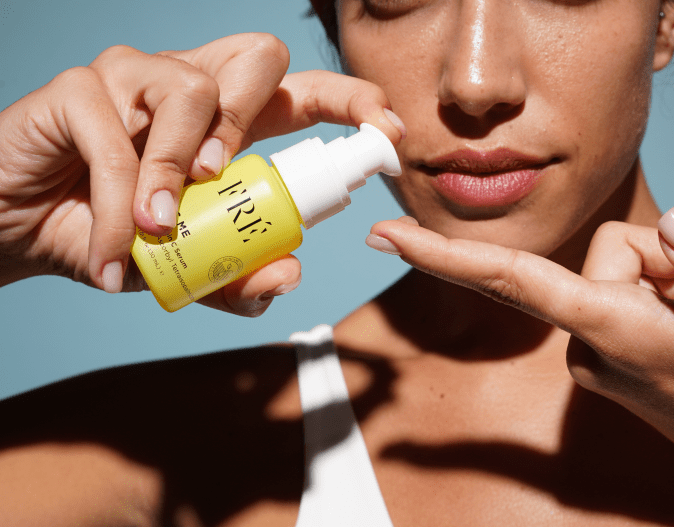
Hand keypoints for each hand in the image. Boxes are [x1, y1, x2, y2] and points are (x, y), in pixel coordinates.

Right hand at [0, 34, 403, 315]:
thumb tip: (291, 274)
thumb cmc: (113, 237)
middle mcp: (189, 87)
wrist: (23, 234)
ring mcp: (136, 77)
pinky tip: (115, 247)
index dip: (351, 102)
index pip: (304, 93)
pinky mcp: (81, 85)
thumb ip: (237, 274)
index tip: (387, 131)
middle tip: (226, 177)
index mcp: (230, 124)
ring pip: (192, 91)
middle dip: (255, 116)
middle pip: (262, 57)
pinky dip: (124, 201)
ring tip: (158, 229)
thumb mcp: (184, 266)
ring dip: (179, 173)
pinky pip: (119, 136)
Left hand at [366, 211, 673, 470]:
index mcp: (612, 329)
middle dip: (655, 262)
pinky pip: (618, 291)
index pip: (509, 278)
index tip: (385, 235)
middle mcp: (588, 342)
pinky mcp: (601, 352)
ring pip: (617, 268)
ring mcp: (592, 352)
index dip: (443, 254)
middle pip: (605, 253)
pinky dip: (654, 295)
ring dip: (663, 280)